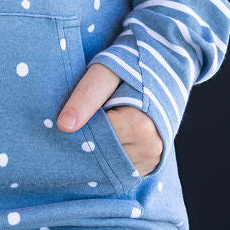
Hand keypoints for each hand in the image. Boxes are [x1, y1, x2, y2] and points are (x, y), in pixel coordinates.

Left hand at [57, 61, 163, 176]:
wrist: (165, 62)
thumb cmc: (133, 62)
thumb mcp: (105, 71)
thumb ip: (86, 96)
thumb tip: (63, 126)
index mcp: (140, 127)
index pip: (93, 137)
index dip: (81, 122)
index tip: (77, 108)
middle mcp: (150, 149)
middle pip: (102, 153)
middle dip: (90, 135)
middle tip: (89, 112)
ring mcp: (152, 160)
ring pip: (110, 162)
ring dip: (101, 145)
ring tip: (105, 118)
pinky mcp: (151, 164)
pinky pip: (121, 167)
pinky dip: (111, 153)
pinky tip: (111, 133)